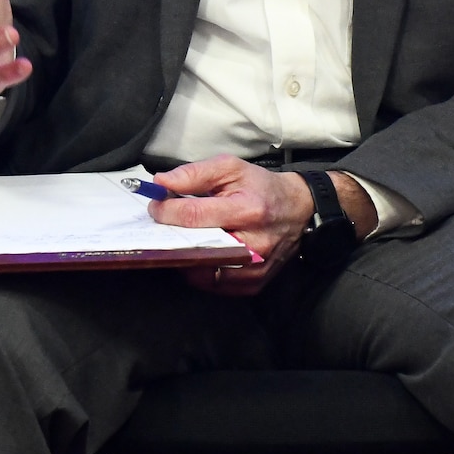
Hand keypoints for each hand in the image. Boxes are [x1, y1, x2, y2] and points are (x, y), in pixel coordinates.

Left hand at [148, 158, 378, 295]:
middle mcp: (254, 243)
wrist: (298, 210)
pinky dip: (200, 272)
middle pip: (198, 248)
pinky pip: (217, 285)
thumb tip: (160, 184)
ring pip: (204, 273)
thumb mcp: (230, 168)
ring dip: (184, 258)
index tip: (155, 206)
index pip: (195, 216)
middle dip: (172, 238)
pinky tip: (198, 255)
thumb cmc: (261, 187)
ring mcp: (256, 268)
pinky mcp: (255, 283)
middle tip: (162, 227)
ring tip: (180, 241)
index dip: (167, 211)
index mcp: (248, 210)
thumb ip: (193, 174)